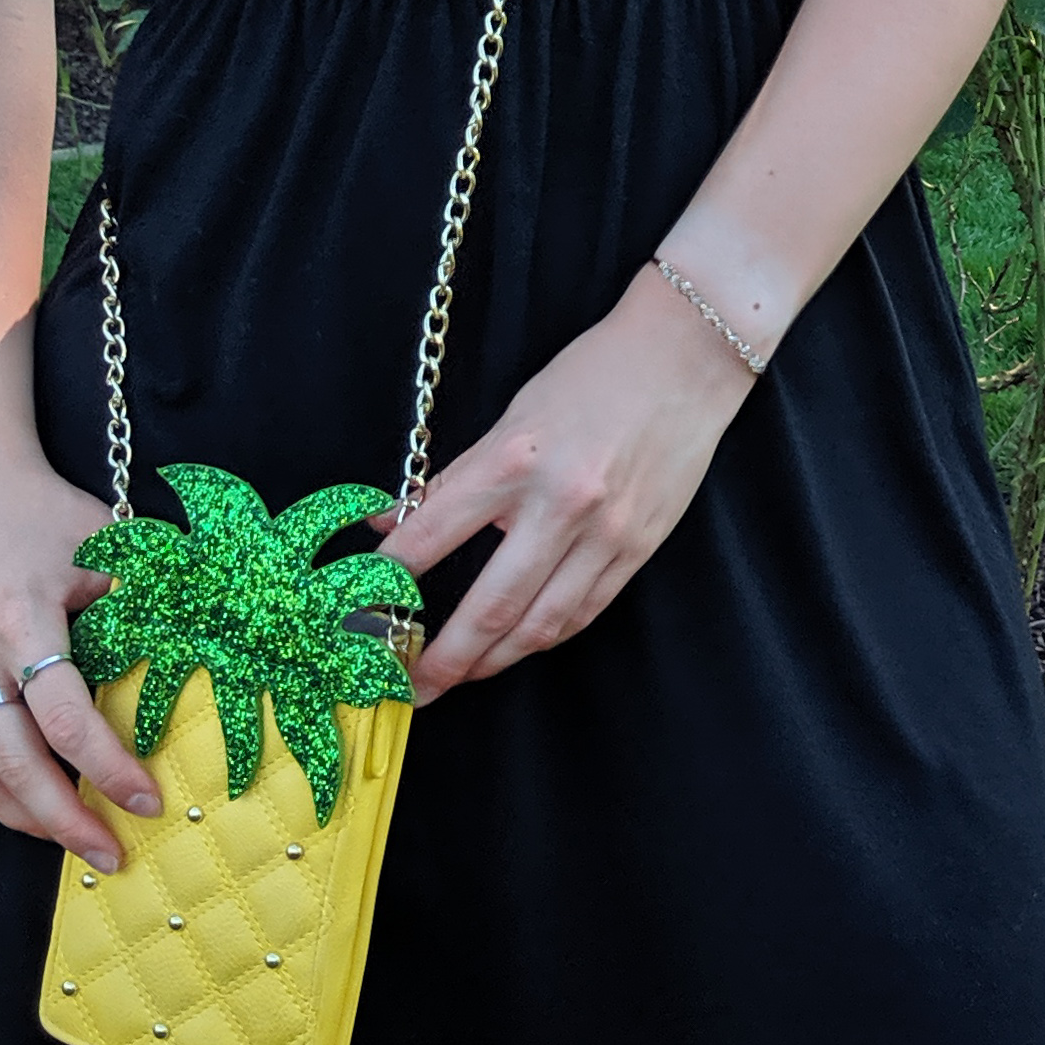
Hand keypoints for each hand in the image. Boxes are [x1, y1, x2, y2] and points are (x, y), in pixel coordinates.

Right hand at [0, 337, 163, 873]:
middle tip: (111, 852)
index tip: (149, 800)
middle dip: (65, 821)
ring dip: (21, 818)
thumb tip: (204, 654)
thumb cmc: (41, 509)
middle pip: (13, 765)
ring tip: (70, 839)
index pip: (65, 719)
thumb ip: (140, 601)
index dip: (107, 768)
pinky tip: (16, 805)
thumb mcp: (103, 541)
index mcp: (20, 618)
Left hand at [379, 266, 759, 698]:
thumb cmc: (593, 373)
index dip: (389, 582)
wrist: (686, 355)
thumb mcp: (513, 413)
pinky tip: (519, 645)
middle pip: (489, 606)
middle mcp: (559, 503)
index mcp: (514, 457)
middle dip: (443, 659)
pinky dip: (544, 636)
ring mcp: (605, 533)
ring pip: (540, 626)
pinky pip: (583, 612)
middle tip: (408, 689)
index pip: (433, 535)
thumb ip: (458, 476)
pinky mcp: (639, 548)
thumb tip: (395, 523)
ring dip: (493, 662)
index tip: (358, 616)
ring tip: (460, 677)